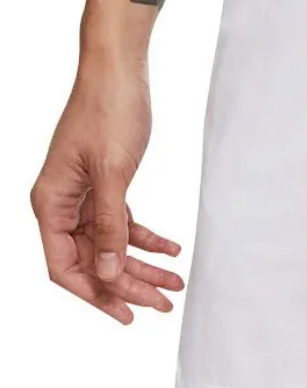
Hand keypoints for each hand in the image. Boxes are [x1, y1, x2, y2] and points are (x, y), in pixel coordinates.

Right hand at [31, 60, 183, 323]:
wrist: (120, 71)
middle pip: (91, 260)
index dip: (94, 295)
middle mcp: (61, 203)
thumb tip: (103, 272)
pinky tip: (172, 250)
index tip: (127, 315)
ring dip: (142, 265)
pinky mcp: (105, 184)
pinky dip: (147, 238)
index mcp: (50, 202)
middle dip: (127, 285)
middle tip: (164, 305)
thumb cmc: (109, 113)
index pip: (64, 267)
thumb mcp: (113, 173)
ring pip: (110, 244)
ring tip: (175, 284)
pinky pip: (123, 222)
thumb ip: (108, 225)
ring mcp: (82, 195)